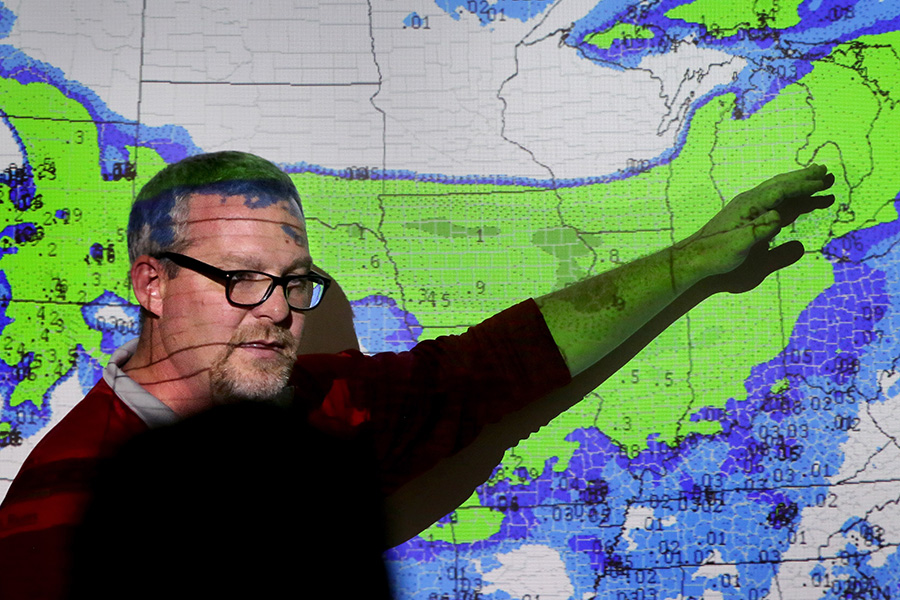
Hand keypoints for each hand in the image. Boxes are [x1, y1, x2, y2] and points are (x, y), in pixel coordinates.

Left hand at [679, 164, 834, 279]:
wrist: (696, 260)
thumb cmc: (715, 255)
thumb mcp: (738, 246)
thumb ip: (759, 231)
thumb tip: (780, 216)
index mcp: (749, 206)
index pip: (780, 191)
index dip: (801, 186)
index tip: (822, 183)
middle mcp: (750, 203)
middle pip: (782, 186)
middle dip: (804, 179)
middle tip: (827, 172)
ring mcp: (750, 211)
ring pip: (781, 195)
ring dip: (801, 189)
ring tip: (823, 183)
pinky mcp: (751, 221)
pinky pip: (777, 208)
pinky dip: (794, 205)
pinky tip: (803, 206)